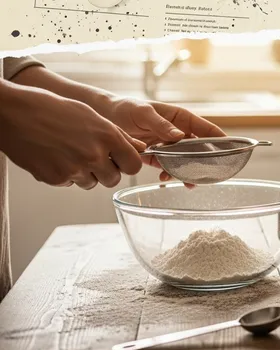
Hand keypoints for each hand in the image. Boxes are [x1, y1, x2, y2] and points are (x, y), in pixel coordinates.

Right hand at [0, 83, 144, 189]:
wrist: (13, 113)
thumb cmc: (51, 108)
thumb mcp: (90, 115)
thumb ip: (118, 135)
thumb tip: (139, 148)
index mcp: (107, 137)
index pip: (134, 165)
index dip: (128, 163)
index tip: (121, 159)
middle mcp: (94, 156)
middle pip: (113, 179)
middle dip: (106, 171)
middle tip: (91, 156)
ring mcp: (74, 169)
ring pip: (91, 183)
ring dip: (85, 173)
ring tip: (69, 152)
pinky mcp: (56, 179)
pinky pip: (69, 184)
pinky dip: (65, 174)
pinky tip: (54, 156)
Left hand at [99, 97, 226, 182]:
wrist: (104, 118)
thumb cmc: (125, 108)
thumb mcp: (143, 113)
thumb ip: (161, 125)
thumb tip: (179, 137)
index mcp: (180, 118)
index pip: (206, 129)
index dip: (220, 139)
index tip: (231, 149)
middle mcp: (178, 132)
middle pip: (200, 149)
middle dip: (205, 162)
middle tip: (208, 174)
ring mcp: (169, 145)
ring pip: (186, 161)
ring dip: (187, 172)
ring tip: (188, 183)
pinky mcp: (158, 156)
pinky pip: (169, 167)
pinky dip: (170, 174)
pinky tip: (165, 179)